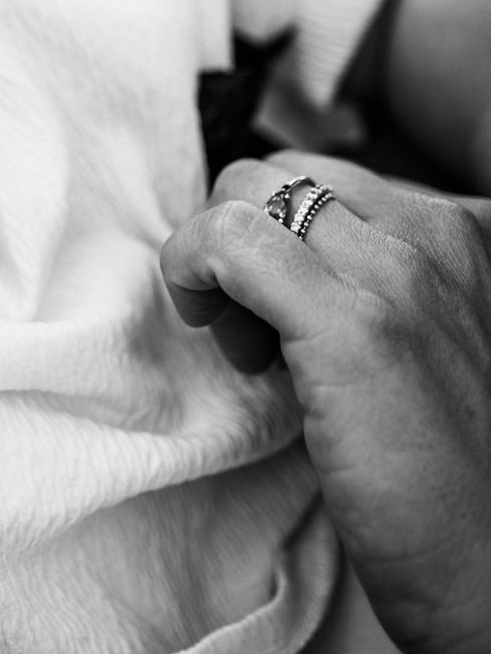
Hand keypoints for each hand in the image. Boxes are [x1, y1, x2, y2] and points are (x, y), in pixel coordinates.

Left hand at [160, 152, 490, 653]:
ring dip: (216, 258)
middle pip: (278, 172)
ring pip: (247, 190)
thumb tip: (264, 258)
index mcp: (467, 232)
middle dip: (242, 237)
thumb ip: (373, 285)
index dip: (279, 237)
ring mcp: (401, 273)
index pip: (325, 178)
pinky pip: (227, 237)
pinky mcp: (352, 326)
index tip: (277, 312)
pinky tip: (207, 323)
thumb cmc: (452, 481)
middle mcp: (443, 234)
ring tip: (246, 346)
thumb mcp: (424, 346)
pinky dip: (189, 266)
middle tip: (253, 332)